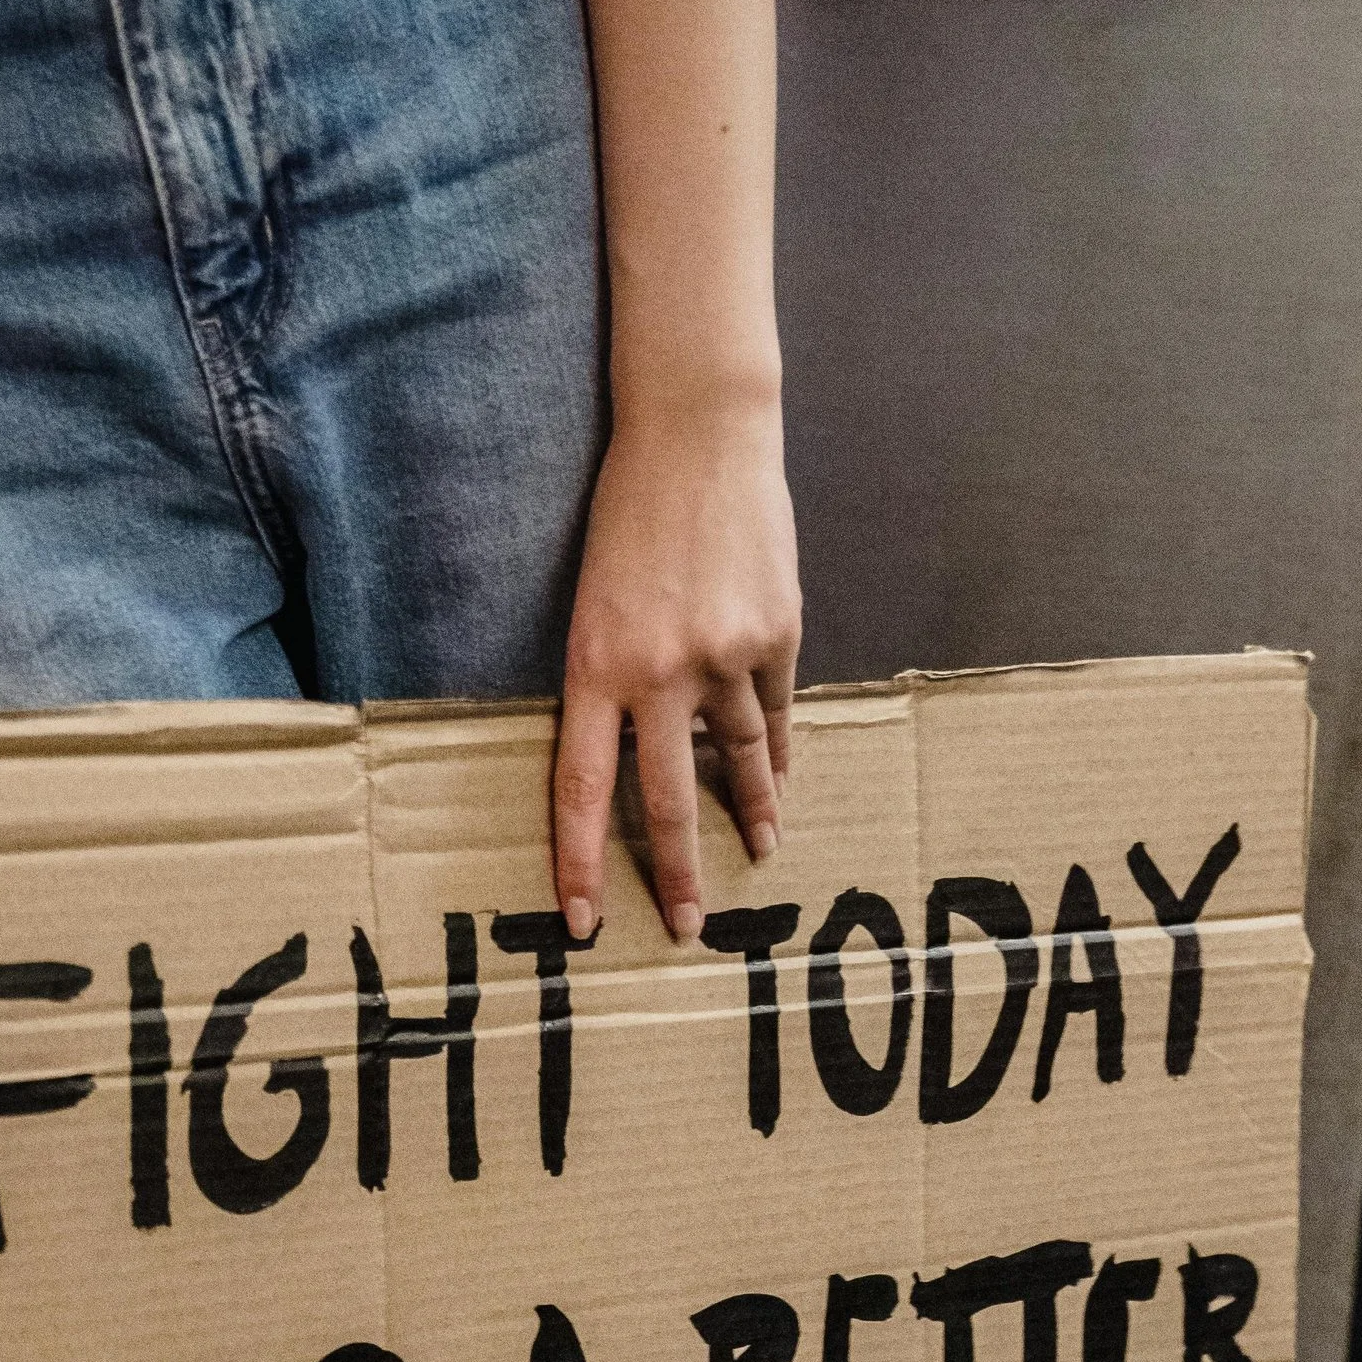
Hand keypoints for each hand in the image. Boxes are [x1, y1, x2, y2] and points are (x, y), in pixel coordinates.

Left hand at [552, 399, 801, 942]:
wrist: (700, 433)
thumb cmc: (631, 513)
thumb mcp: (595, 601)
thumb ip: (611, 682)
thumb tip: (631, 758)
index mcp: (595, 666)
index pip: (579, 790)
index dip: (581, 864)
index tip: (584, 924)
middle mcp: (659, 672)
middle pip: (664, 800)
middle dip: (678, 874)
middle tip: (689, 929)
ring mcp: (724, 655)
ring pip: (736, 760)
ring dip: (748, 813)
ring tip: (760, 852)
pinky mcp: (775, 633)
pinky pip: (774, 714)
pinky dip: (776, 752)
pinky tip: (781, 784)